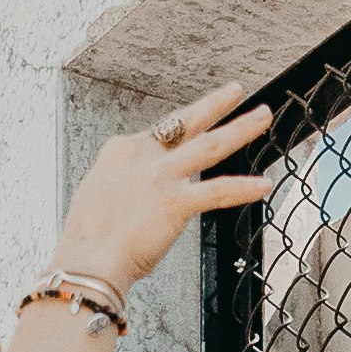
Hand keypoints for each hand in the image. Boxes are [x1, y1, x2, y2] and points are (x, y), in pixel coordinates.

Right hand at [56, 89, 274, 298]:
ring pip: (211, 145)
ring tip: (263, 116)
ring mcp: (160, 176)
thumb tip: (140, 192)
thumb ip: (125, 184)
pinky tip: (263, 185)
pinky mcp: (175, 201)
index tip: (192, 129)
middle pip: (186, 123)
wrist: (86, 261)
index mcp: (120, 151)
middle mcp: (142, 155)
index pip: (157, 134)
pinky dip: (243, 188)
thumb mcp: (99, 195)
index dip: (177, 137)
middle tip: (237, 90)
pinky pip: (218, 191)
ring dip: (241, 129)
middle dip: (215, 104)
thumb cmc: (89, 240)